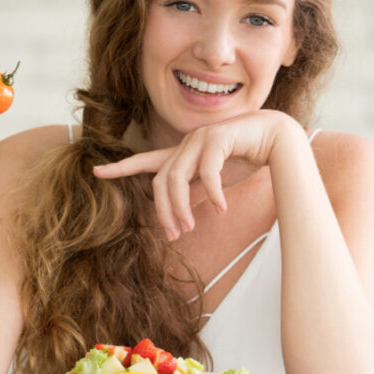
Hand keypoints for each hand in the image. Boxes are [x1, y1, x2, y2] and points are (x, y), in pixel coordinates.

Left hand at [92, 110, 295, 240]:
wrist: (278, 139)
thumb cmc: (247, 158)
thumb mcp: (216, 182)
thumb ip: (196, 193)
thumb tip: (178, 216)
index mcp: (184, 153)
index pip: (145, 161)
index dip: (121, 167)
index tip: (95, 171)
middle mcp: (187, 144)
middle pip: (160, 181)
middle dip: (163, 211)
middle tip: (173, 235)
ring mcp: (200, 139)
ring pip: (176, 177)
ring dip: (181, 207)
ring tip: (191, 228)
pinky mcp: (218, 138)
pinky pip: (207, 172)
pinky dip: (212, 193)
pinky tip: (221, 209)